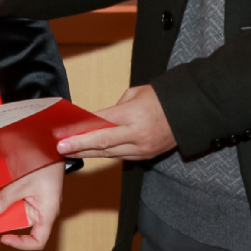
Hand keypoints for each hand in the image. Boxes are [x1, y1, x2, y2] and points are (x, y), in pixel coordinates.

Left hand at [0, 159, 64, 249]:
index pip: (38, 240)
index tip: (4, 237)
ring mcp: (35, 203)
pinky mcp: (29, 195)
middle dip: (4, 224)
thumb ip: (5, 199)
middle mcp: (41, 211)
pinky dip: (4, 201)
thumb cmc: (46, 165)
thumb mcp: (23, 183)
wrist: (52, 147)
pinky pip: (15, 202)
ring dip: (2, 211)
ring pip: (17, 214)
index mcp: (47, 213)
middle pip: (22, 227)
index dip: (21, 244)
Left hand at [58, 85, 176, 160]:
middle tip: (61, 147)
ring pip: (110, 153)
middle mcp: (137, 134)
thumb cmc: (161, 98)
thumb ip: (115, 108)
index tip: (65, 132)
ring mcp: (142, 148)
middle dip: (80, 145)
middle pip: (103, 142)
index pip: (101, 122)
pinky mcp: (146, 156)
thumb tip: (98, 120)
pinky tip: (91, 153)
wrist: (189, 113)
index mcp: (133, 114)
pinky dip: (105, 154)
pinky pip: (121, 156)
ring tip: (70, 151)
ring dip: (89, 153)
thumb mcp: (135, 94)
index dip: (82, 129)